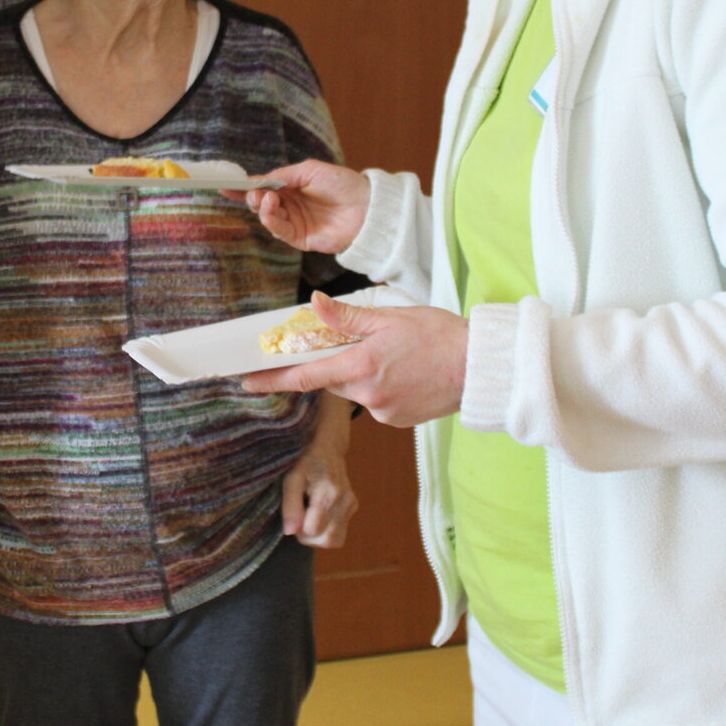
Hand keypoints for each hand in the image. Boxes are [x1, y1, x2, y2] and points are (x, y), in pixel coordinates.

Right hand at [238, 159, 370, 253]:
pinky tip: (271, 208)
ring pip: (268, 218)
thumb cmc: (342, 183)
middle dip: (253, 197)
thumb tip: (258, 180)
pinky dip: (272, 221)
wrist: (367, 207)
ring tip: (267, 198)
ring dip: (262, 208)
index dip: (243, 188)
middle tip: (254, 192)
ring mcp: (295, 223)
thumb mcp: (309, 171)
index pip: (263, 188)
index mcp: (292, 188)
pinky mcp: (301, 239)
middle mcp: (291, 206)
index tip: (225, 185)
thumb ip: (282, 176)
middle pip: (261, 204)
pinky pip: (280, 231)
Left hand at [244, 291, 467, 427]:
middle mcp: (367, 394)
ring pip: (355, 390)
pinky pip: (375, 401)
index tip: (247, 381)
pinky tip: (405, 373)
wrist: (478, 367)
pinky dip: (381, 386)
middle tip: (360, 347)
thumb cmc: (438, 336)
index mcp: (361, 365)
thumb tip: (314, 305)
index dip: (272, 379)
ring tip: (397, 357)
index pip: (305, 376)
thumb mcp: (390, 317)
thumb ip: (347, 317)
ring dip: (362, 374)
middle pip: (331, 380)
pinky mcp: (396, 421)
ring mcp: (382, 411)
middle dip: (335, 364)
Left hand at [281, 393, 357, 547]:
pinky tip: (319, 513)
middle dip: (309, 536)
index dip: (298, 528)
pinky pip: (340, 533)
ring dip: (318, 536)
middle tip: (300, 516)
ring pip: (335, 540)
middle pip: (327, 540)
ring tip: (309, 516)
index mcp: (329, 492)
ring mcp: (352, 504)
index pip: (312, 531)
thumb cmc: (303, 461)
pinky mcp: (354, 506)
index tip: (294, 512)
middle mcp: (345, 500)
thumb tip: (290, 532)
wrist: (326, 446)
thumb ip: (289, 505)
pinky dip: (327, 530)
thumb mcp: (290, 478)